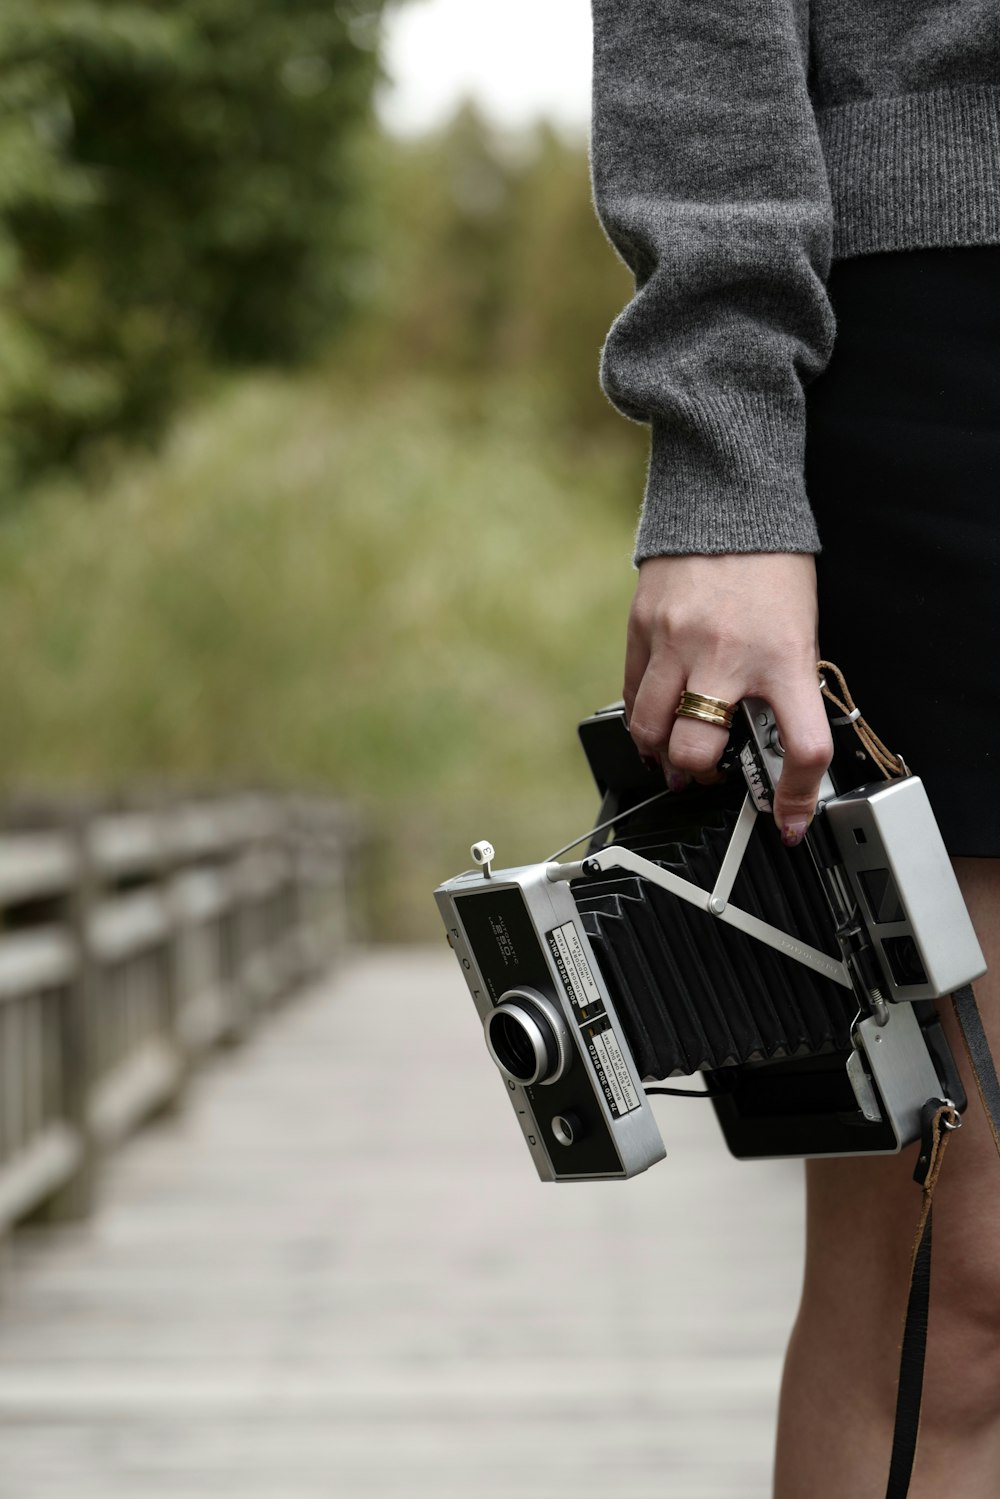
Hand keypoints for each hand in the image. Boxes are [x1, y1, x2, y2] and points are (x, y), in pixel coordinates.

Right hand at [624, 553, 831, 845]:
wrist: (730, 504)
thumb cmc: (771, 569)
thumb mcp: (798, 633)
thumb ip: (781, 688)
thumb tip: (768, 744)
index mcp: (784, 658)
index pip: (800, 747)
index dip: (796, 798)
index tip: (789, 820)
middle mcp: (728, 655)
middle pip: (698, 750)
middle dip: (698, 776)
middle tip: (703, 776)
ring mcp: (677, 642)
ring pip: (650, 730)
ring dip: (658, 755)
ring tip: (667, 756)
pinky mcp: (643, 628)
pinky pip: (630, 691)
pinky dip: (640, 714)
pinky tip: (650, 717)